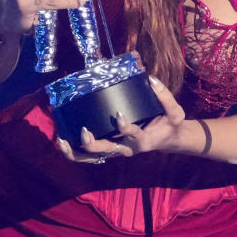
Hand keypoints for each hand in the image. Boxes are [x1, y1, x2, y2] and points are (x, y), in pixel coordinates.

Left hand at [55, 77, 187, 162]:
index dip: (125, 127)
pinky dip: (75, 151)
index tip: (119, 115)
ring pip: (93, 158)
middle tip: (84, 130)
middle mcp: (127, 148)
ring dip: (76, 152)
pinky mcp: (110, 149)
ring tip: (62, 140)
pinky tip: (63, 139)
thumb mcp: (175, 112)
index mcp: (143, 140)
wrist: (169, 140)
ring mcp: (116, 150)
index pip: (132, 135)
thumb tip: (151, 78)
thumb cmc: (170, 125)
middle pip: (105, 151)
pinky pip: (90, 155)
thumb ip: (164, 96)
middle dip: (92, 143)